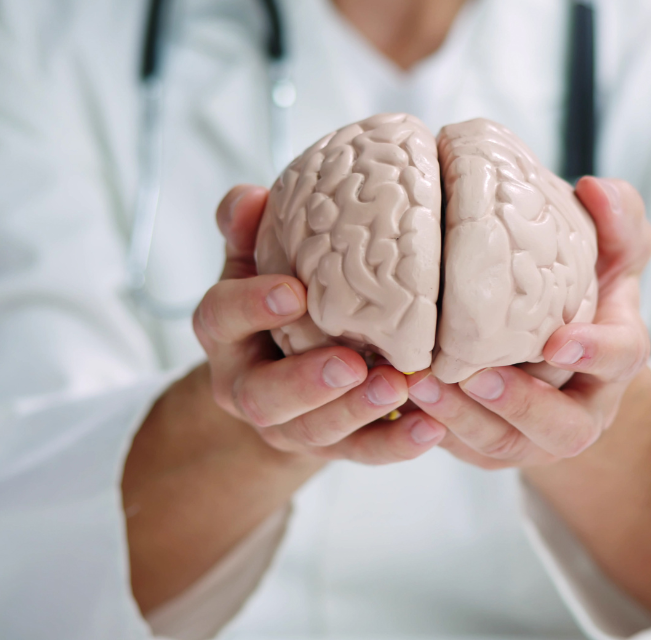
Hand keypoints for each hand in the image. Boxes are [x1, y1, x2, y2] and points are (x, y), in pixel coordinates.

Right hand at [192, 185, 447, 464]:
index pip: (219, 318)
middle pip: (261, 396)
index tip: (294, 291)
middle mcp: (246, 386)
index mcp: (224, 333)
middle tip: (351, 363)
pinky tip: (431, 426)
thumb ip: (248, 226)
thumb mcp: (256, 256)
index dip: (250, 306)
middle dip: (306, 382)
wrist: (288, 368)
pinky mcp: (333, 448)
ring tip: (401, 387)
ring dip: (356, 412)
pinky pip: (361, 453)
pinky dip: (396, 443)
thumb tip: (251, 197)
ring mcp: (288, 425)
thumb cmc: (281, 292)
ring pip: (312, 431)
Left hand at [405, 176, 650, 468]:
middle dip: (519, 406)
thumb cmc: (578, 291)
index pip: (621, 359)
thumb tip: (595, 188)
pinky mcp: (486, 446)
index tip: (556, 342)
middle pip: (562, 429)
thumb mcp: (608, 254)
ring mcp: (532, 436)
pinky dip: (429, 429)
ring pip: (502, 445)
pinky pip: (460, 450)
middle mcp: (580, 409)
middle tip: (476, 376)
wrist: (552, 350)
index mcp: (615, 358)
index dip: (593, 353)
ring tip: (420, 385)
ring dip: (462, 420)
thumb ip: (616, 220)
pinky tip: (396, 397)